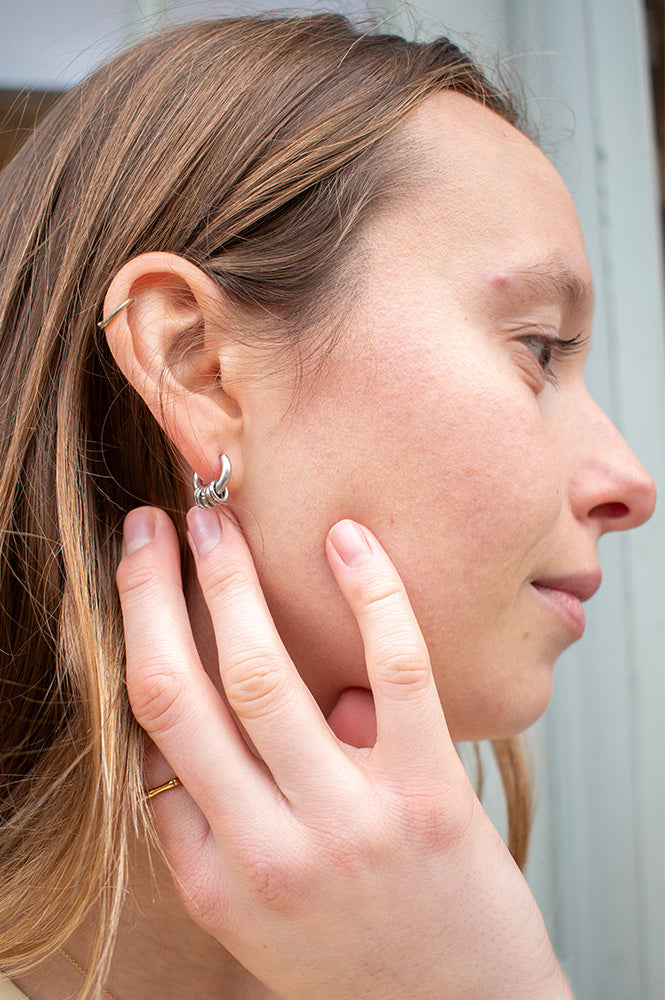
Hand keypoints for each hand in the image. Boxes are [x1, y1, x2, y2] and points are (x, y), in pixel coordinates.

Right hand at [117, 507, 571, 999]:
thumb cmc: (357, 958)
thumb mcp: (256, 917)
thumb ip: (219, 825)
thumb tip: (232, 702)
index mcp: (215, 879)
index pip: (149, 743)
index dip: (139, 645)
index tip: (142, 587)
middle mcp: (267, 852)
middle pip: (178, 695)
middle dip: (151, 593)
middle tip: (152, 524)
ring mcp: (350, 824)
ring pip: (263, 675)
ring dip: (228, 581)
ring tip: (216, 519)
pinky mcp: (429, 797)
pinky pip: (395, 673)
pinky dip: (371, 597)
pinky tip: (347, 541)